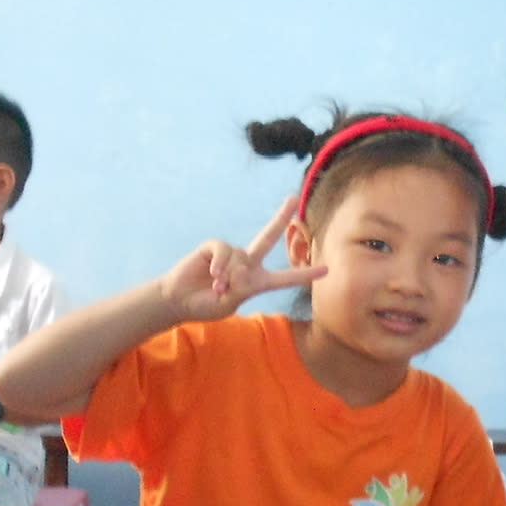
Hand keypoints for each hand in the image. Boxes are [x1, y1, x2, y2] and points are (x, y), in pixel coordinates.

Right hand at [158, 196, 326, 322]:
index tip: (327, 270)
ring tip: (217, 287)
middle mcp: (247, 264)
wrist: (179, 301)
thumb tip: (238, 269)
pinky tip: (213, 275)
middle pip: (268, 237)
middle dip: (280, 217)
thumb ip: (239, 288)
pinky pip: (225, 250)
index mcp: (257, 282)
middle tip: (293, 199)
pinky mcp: (214, 247)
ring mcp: (231, 254)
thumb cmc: (206, 306)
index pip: (285, 278)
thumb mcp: (229, 303)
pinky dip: (220, 264)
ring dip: (228, 275)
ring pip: (240, 256)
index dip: (305, 274)